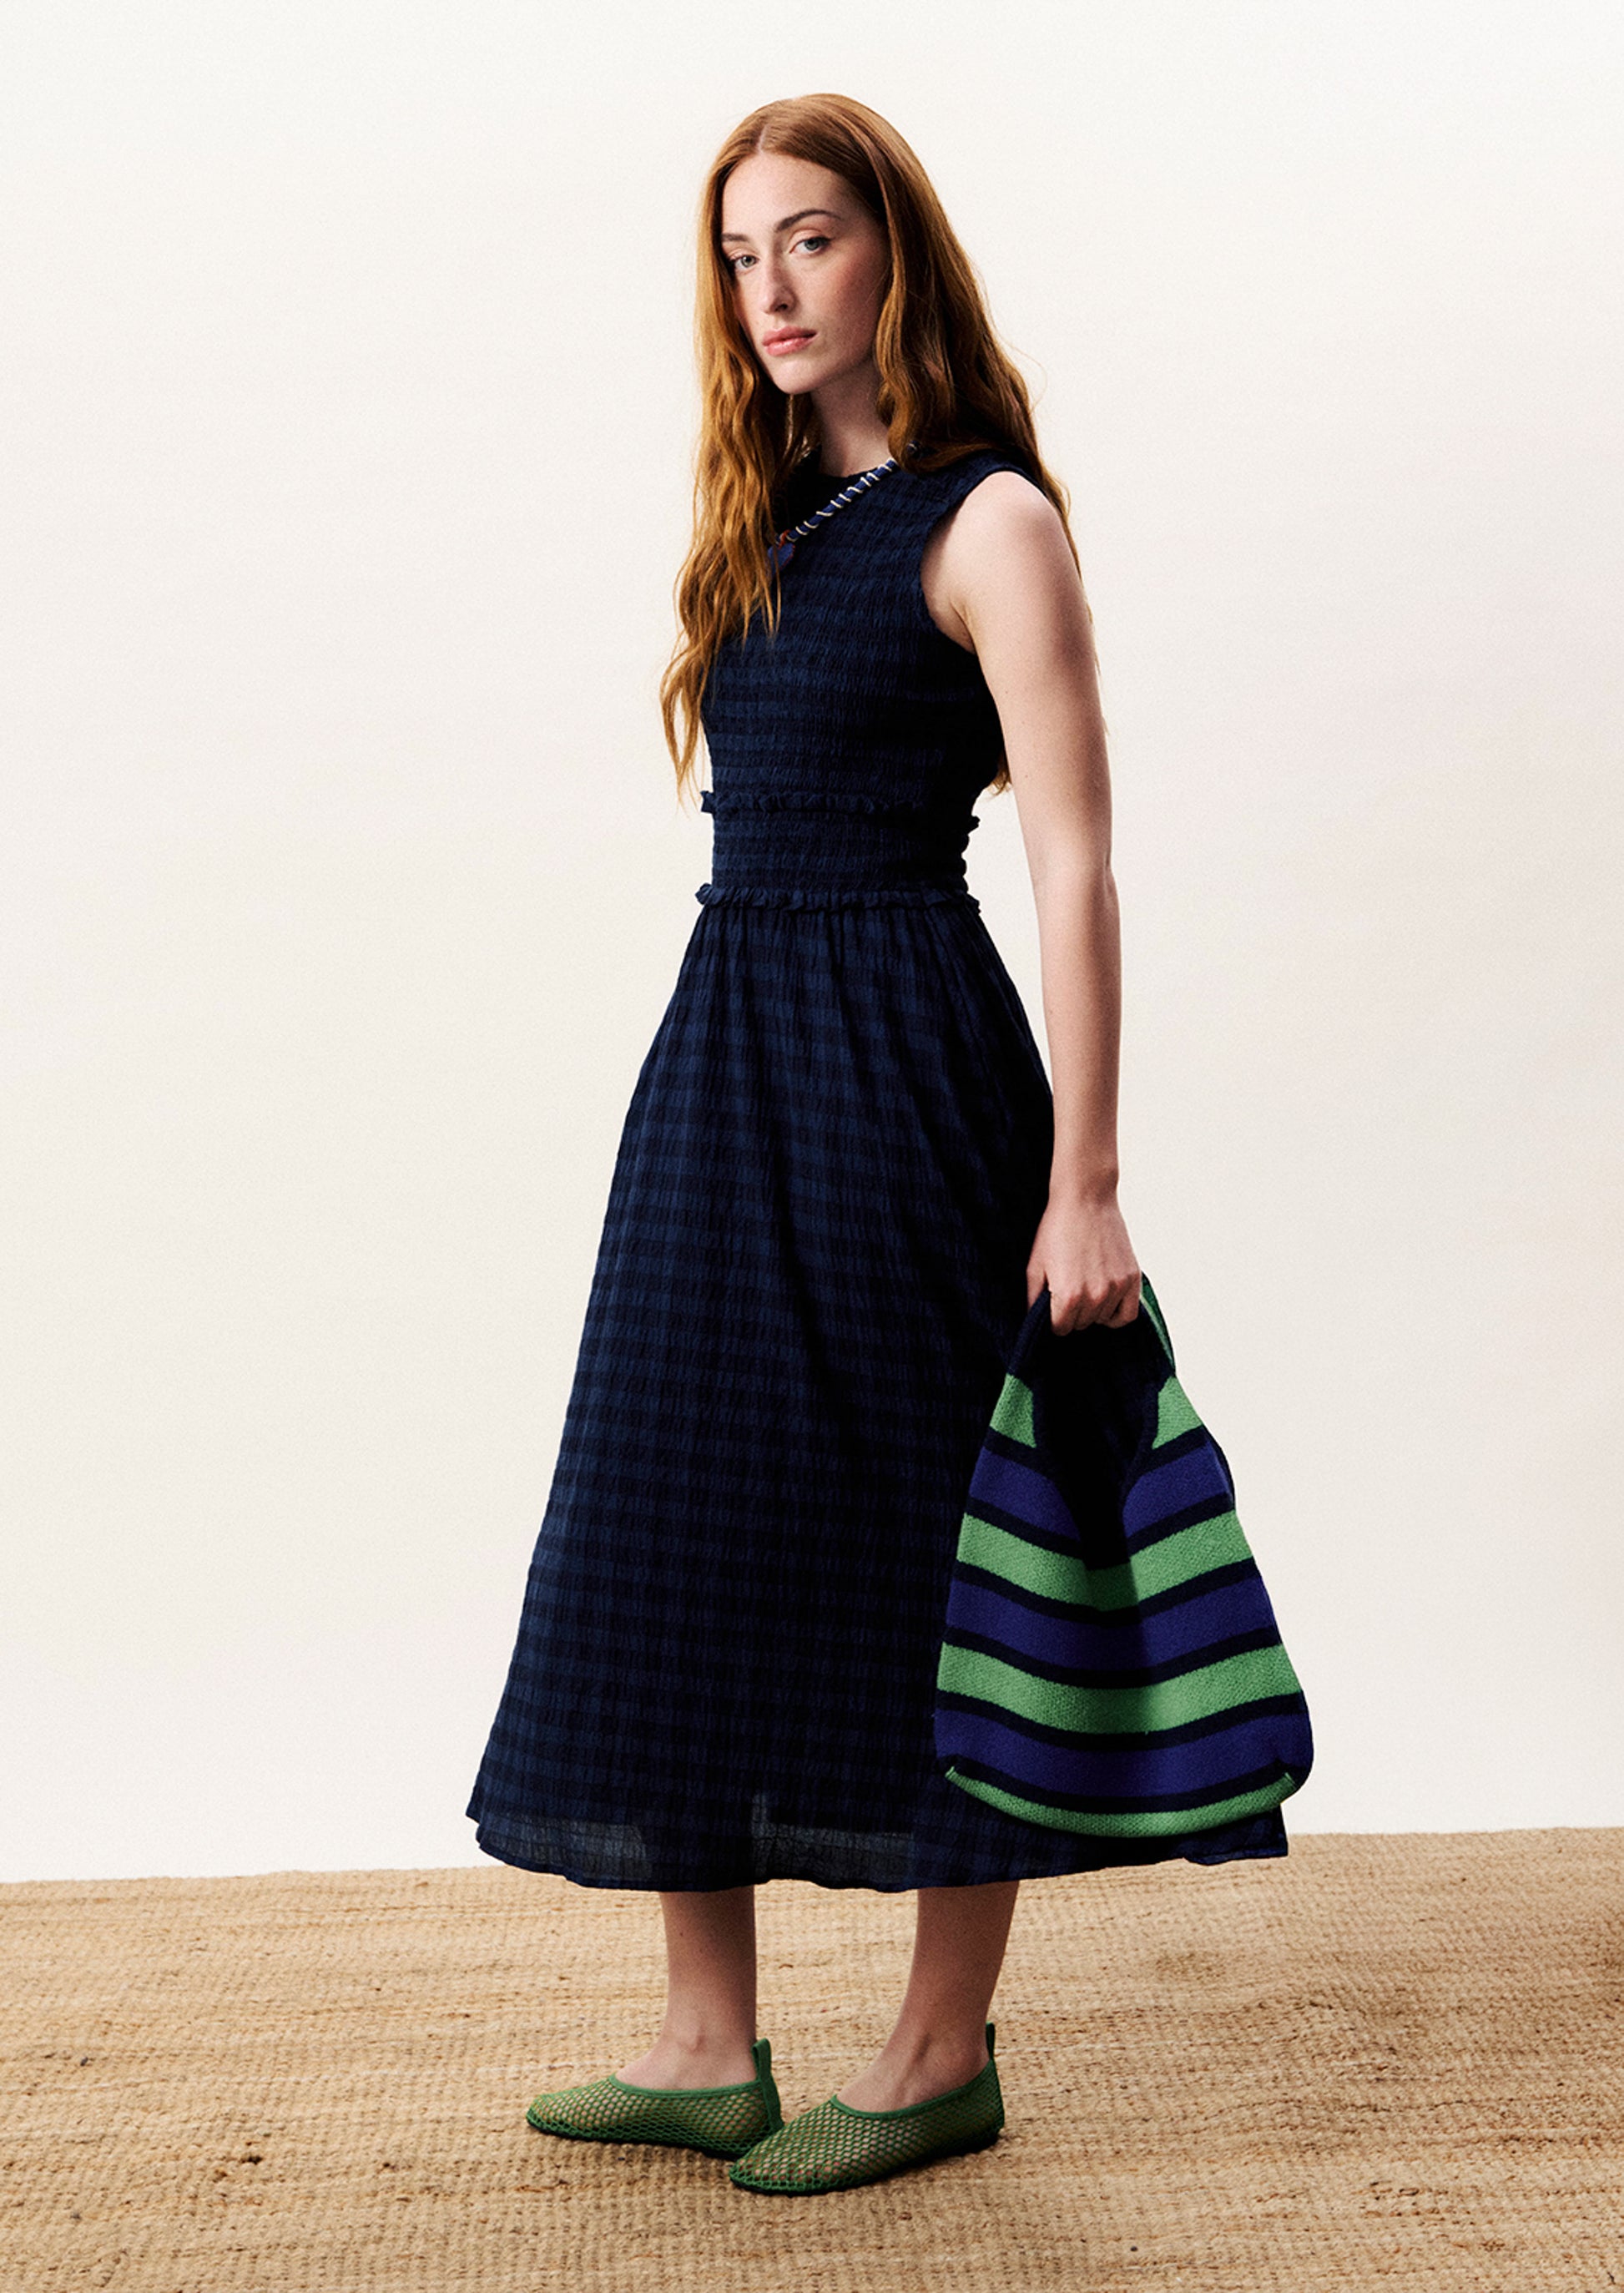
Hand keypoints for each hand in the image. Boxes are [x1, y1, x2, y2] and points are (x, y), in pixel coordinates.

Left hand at [1025, 1189, 1141, 1334]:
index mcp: (1068, 1296)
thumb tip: (1033, 1322)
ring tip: (1085, 1285)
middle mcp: (1095, 1297)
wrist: (1086, 1199)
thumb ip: (1033, 1299)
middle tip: (1068, 1288)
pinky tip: (1106, 1303)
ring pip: (1102, 1320)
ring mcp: (1116, 1288)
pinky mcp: (1132, 1279)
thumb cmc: (1056, 1229)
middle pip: (1080, 1325)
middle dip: (1071, 1313)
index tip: (1052, 1302)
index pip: (1059, 1328)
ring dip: (1092, 1310)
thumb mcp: (1034, 1265)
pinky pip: (1128, 1315)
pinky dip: (1116, 1315)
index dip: (1052, 1317)